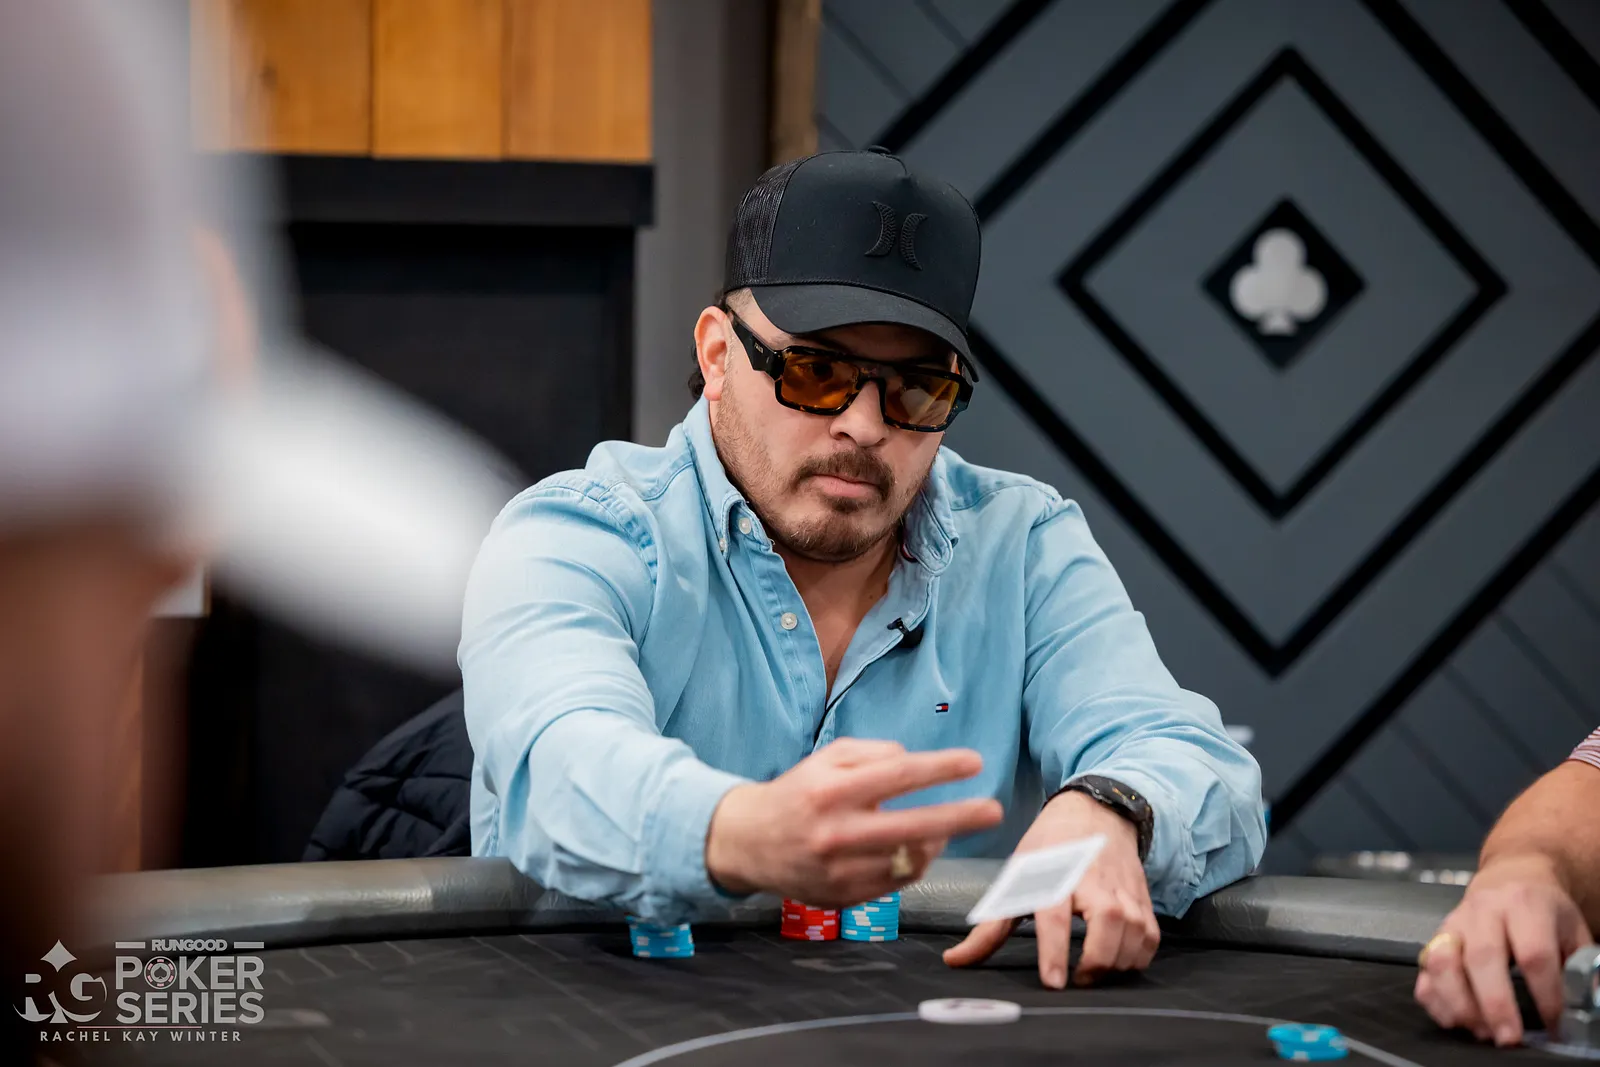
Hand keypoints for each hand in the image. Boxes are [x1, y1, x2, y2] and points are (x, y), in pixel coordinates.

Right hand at [705, 737, 1002, 906]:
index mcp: (832, 791)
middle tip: (993, 810)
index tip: (974, 762)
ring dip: (936, 842)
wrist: (749, 842)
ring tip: (944, 827)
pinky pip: (897, 882)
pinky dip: (914, 864)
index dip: (941, 768)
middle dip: (960, 817)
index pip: (898, 775)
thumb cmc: (797, 793)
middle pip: (913, 826)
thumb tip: (914, 761)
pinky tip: (915, 848)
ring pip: (910, 860)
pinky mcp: (843, 898)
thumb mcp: (826, 759)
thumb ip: (872, 754)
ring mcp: (840, 871)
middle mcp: (836, 833)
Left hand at [944, 790, 1158, 988]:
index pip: (1055, 918)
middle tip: (1076, 980)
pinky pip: (1150, 937)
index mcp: (1054, 875)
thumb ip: (990, 927)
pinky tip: (1118, 960)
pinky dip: (1139, 956)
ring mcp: (1123, 889)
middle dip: (1095, 963)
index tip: (1054, 982)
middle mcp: (1093, 882)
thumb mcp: (1016, 877)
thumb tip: (954, 960)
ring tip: (1093, 973)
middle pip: (1107, 929)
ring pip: (1133, 935)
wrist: (1094, 811)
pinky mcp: (1142, 897)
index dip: (1055, 952)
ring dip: (1116, 964)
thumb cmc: (1050, 847)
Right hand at [1415, 853, 1592, 1045]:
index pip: (1533, 953)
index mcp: (1524, 904)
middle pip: (1483, 957)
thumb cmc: (1543, 910)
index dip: (1545, 994)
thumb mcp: (1573, 930)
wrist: (1509, 878)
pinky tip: (1457, 1020)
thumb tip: (1587, 1002)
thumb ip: (1582, 966)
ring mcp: (1453, 923)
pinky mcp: (1433, 938)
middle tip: (1509, 1038)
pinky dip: (1435, 1000)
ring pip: (1443, 963)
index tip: (1555, 1024)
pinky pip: (1424, 972)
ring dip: (1460, 1004)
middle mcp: (1483, 910)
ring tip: (1482, 1032)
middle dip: (1496, 1004)